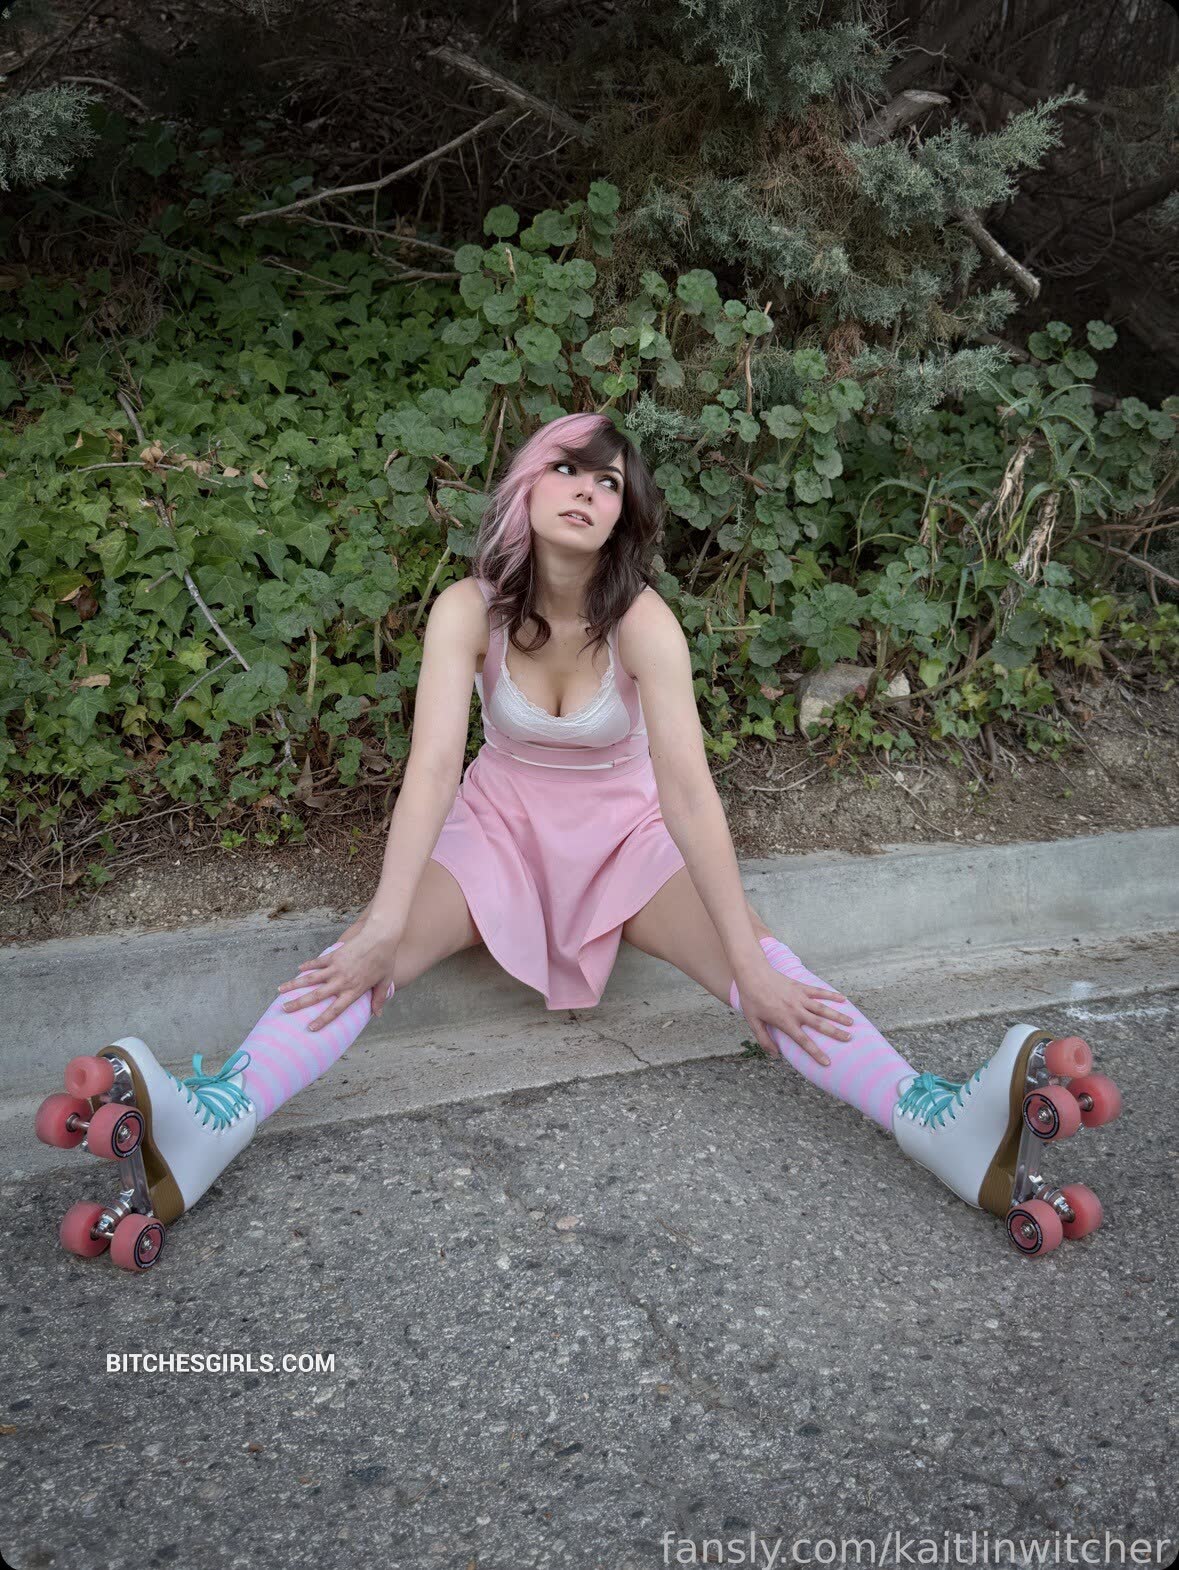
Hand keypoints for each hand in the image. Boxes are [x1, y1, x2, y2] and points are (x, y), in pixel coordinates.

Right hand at [275, 914, 403, 1030]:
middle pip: (316, 996)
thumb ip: (378, 999)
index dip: (322, 1020)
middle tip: (284, 1009)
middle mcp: (341, 981)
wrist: (380, 937)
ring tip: (280, 990)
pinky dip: (307, 966)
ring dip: (294, 984)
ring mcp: (335, 968)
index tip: (310, 1028)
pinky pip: (317, 963)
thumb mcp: (384, 982)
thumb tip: (377, 1015)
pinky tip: (298, 969)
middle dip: (299, 1004)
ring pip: (310, 979)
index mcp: (353, 990)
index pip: (335, 1010)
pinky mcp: (334, 956)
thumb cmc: (385, 960)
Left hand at [731, 956, 854, 1067]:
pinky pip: (819, 992)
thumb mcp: (753, 1022)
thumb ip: (764, 1039)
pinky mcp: (801, 987)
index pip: (804, 1041)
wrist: (753, 974)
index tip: (827, 1062)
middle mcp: (796, 1011)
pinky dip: (831, 995)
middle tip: (849, 1039)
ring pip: (823, 1009)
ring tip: (851, 1023)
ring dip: (838, 1016)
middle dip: (836, 1033)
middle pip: (820, 1025)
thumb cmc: (751, 999)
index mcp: (785, 1022)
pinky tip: (843, 999)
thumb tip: (775, 1055)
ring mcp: (800, 998)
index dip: (816, 1053)